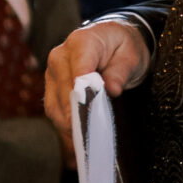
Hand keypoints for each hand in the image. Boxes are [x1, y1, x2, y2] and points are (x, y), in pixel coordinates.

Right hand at [44, 19, 150, 154]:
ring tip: (85, 142)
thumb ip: (121, 71)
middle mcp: (60, 56)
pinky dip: (65, 126)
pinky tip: (77, 139)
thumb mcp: (130, 55)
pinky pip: (54, 110)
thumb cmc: (122, 46)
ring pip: (55, 105)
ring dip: (69, 125)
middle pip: (64, 91)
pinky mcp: (51, 87)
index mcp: (81, 42)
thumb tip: (112, 90)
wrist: (110, 40)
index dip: (83, 92)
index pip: (78, 70)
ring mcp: (52, 73)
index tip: (88, 112)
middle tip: (91, 136)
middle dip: (77, 115)